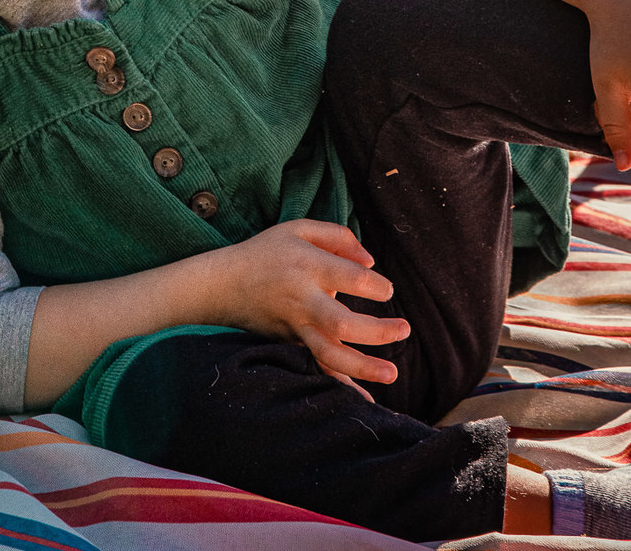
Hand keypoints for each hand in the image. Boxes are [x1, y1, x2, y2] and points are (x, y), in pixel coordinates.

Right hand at [210, 219, 408, 388]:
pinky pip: (316, 370)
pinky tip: (364, 401)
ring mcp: (295, 327)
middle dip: (377, 331)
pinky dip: (339, 387)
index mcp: (307, 266)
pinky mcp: (291, 345)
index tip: (387, 290)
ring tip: (393, 374)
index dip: (375, 286)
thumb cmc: (267, 252)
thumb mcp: (299, 229)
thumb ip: (338, 236)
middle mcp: (302, 300)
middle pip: (341, 323)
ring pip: (329, 354)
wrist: (225, 284)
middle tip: (404, 329)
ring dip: (363, 367)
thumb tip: (370, 261)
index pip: (350, 278)